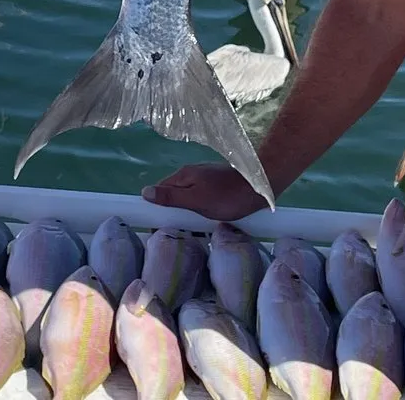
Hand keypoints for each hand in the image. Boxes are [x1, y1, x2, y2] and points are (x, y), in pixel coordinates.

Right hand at [141, 163, 269, 221]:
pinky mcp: (216, 184)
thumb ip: (171, 197)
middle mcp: (191, 173)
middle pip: (173, 193)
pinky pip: (199, 196)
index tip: (158, 227)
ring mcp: (205, 177)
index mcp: (183, 175)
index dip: (156, 207)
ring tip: (190, 228)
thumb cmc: (228, 197)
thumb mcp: (197, 200)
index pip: (159, 191)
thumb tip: (144, 192)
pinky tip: (205, 218)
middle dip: (171, 210)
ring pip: (187, 195)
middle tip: (175, 230)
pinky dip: (198, 207)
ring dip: (185, 210)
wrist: (260, 188)